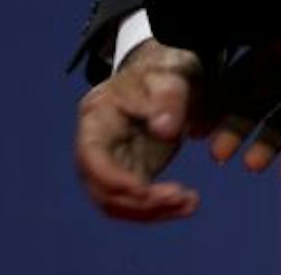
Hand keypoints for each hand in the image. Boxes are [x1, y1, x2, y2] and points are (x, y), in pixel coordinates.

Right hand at [74, 39, 207, 221]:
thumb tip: (164, 130)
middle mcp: (97, 142)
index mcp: (97, 115)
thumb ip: (168, 99)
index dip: (111, 177)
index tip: (144, 189)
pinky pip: (137, 201)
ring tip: (189, 203)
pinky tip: (188, 203)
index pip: (90, 155)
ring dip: (150, 211)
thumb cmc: (168, 68)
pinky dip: (160, 208)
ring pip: (118, 202)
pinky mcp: (132, 171)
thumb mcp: (171, 77)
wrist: (173, 71)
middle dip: (137, 201)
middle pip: (101, 187)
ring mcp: (113, 160)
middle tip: (179, 196)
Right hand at [207, 22, 280, 179]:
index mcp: (276, 46)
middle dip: (237, 129)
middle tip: (220, 154)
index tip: (196, 126)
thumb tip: (212, 23)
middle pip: (256, 106)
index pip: (239, 77)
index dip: (218, 101)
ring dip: (267, 145)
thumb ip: (258, 27)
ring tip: (253, 164)